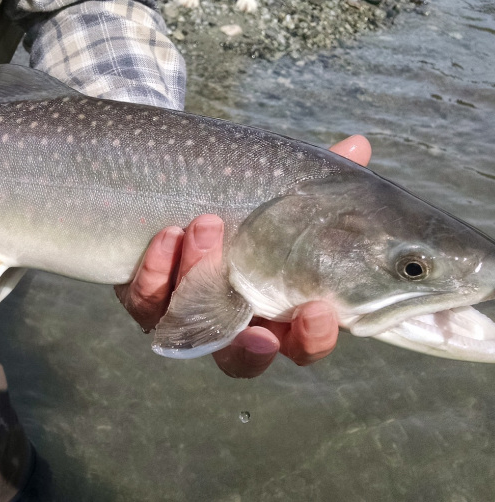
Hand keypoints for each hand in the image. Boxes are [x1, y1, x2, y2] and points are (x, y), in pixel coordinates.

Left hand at [115, 135, 371, 377]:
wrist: (171, 191)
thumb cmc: (241, 205)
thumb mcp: (280, 191)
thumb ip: (315, 181)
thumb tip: (358, 145)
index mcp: (275, 310)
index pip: (301, 344)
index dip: (312, 338)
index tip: (318, 310)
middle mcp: (229, 324)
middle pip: (242, 359)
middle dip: (253, 347)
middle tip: (259, 318)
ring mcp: (184, 315)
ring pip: (189, 326)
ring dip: (198, 281)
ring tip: (207, 225)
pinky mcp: (145, 298)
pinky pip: (145, 300)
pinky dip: (157, 271)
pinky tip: (168, 233)